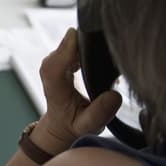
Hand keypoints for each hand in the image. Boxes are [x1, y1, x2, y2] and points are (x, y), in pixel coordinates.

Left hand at [31, 28, 121, 154]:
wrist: (60, 122)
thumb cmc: (73, 123)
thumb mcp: (87, 125)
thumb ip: (100, 113)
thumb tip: (114, 95)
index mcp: (54, 86)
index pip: (57, 61)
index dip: (70, 48)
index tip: (91, 41)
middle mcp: (51, 68)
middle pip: (68, 44)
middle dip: (90, 42)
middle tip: (114, 50)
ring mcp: (55, 59)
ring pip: (73, 39)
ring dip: (92, 42)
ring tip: (111, 53)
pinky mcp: (61, 55)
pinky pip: (75, 41)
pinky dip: (89, 43)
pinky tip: (102, 53)